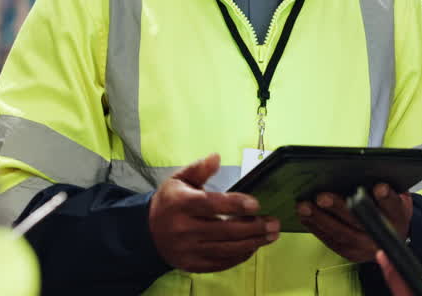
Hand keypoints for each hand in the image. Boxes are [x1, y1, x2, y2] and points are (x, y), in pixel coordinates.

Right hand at [148, 153, 279, 271]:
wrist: (148, 231)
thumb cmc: (170, 202)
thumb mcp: (179, 180)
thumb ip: (199, 169)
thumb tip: (216, 157)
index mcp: (181, 204)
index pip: (211, 204)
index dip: (235, 204)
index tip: (256, 204)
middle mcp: (183, 228)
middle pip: (224, 230)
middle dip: (253, 227)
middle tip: (274, 223)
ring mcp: (188, 249)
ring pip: (226, 249)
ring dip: (252, 243)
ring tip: (270, 236)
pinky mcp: (192, 264)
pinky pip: (220, 262)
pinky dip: (239, 256)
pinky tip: (253, 247)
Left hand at [297, 183, 412, 262]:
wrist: (391, 241)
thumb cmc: (390, 213)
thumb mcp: (397, 196)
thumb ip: (388, 186)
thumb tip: (366, 171)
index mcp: (398, 217)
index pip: (394, 206)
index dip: (386, 198)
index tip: (379, 187)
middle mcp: (382, 235)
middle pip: (360, 221)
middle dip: (339, 208)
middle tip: (322, 197)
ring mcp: (365, 246)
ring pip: (340, 233)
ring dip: (319, 218)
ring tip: (304, 205)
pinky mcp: (350, 253)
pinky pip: (330, 240)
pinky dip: (315, 227)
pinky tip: (305, 215)